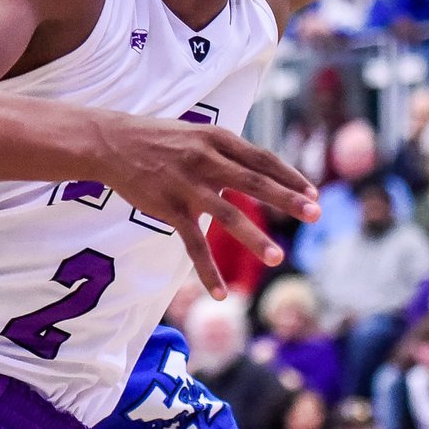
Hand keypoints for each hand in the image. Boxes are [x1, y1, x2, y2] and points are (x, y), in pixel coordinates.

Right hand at [98, 117, 316, 298]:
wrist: (112, 142)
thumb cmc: (158, 138)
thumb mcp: (197, 134)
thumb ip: (226, 153)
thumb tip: (260, 172)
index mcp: (216, 139)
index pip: (261, 159)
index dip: (289, 176)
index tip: (313, 193)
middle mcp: (206, 160)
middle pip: (253, 182)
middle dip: (287, 199)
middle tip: (316, 214)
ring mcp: (187, 185)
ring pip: (227, 215)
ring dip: (254, 238)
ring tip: (278, 258)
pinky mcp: (168, 208)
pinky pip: (193, 244)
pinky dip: (207, 271)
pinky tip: (222, 294)